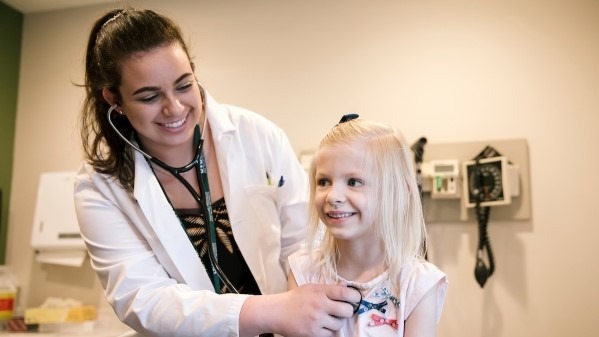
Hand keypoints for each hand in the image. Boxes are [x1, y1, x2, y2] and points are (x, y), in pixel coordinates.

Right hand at [240, 283, 360, 336]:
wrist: (277, 312)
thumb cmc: (296, 298)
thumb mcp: (311, 288)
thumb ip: (329, 288)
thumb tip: (345, 286)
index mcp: (320, 291)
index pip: (345, 293)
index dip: (354, 296)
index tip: (355, 298)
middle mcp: (320, 305)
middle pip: (347, 311)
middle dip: (346, 311)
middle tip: (341, 310)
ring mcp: (316, 321)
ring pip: (338, 324)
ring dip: (335, 322)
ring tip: (326, 319)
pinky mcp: (313, 334)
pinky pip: (329, 334)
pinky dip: (327, 331)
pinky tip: (320, 326)